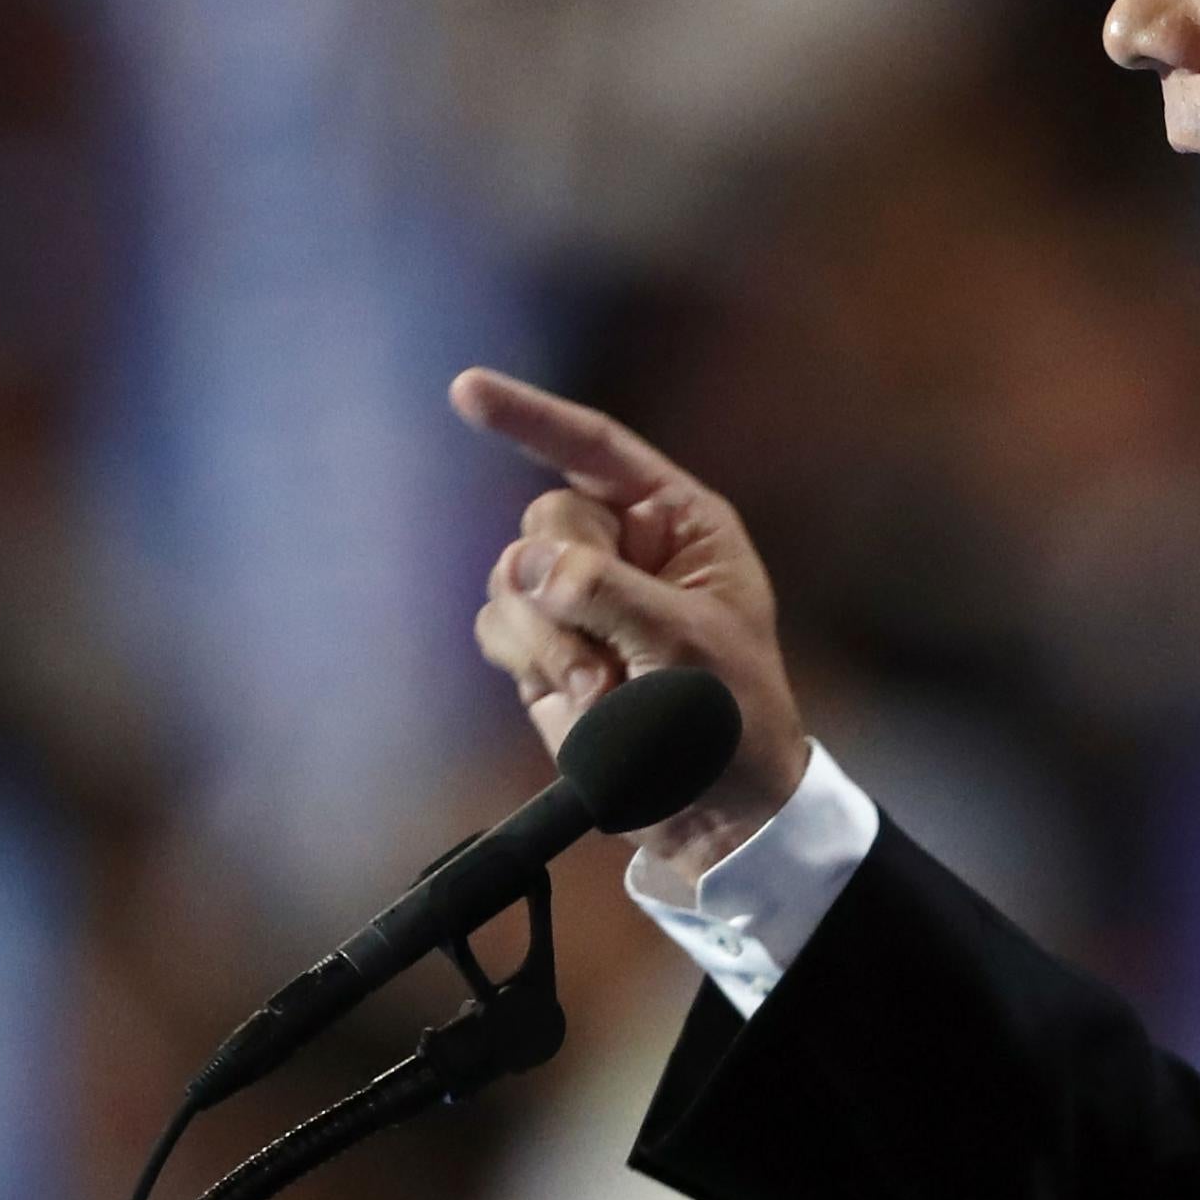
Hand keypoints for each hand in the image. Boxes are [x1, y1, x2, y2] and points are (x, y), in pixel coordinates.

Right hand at [453, 366, 807, 869]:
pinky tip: (583, 704)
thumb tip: (524, 564)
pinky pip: (500, 628)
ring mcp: (581, 599)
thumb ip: (607, 594)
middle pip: (546, 520)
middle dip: (564, 587)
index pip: (596, 448)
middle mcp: (624, 548)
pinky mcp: (548, 650)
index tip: (465, 389)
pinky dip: (532, 665)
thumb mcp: (687, 646)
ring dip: (549, 643)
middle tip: (611, 661)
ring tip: (607, 696)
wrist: (719, 811)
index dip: (532, 417)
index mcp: (679, 522)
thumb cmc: (733, 717)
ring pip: (512, 578)